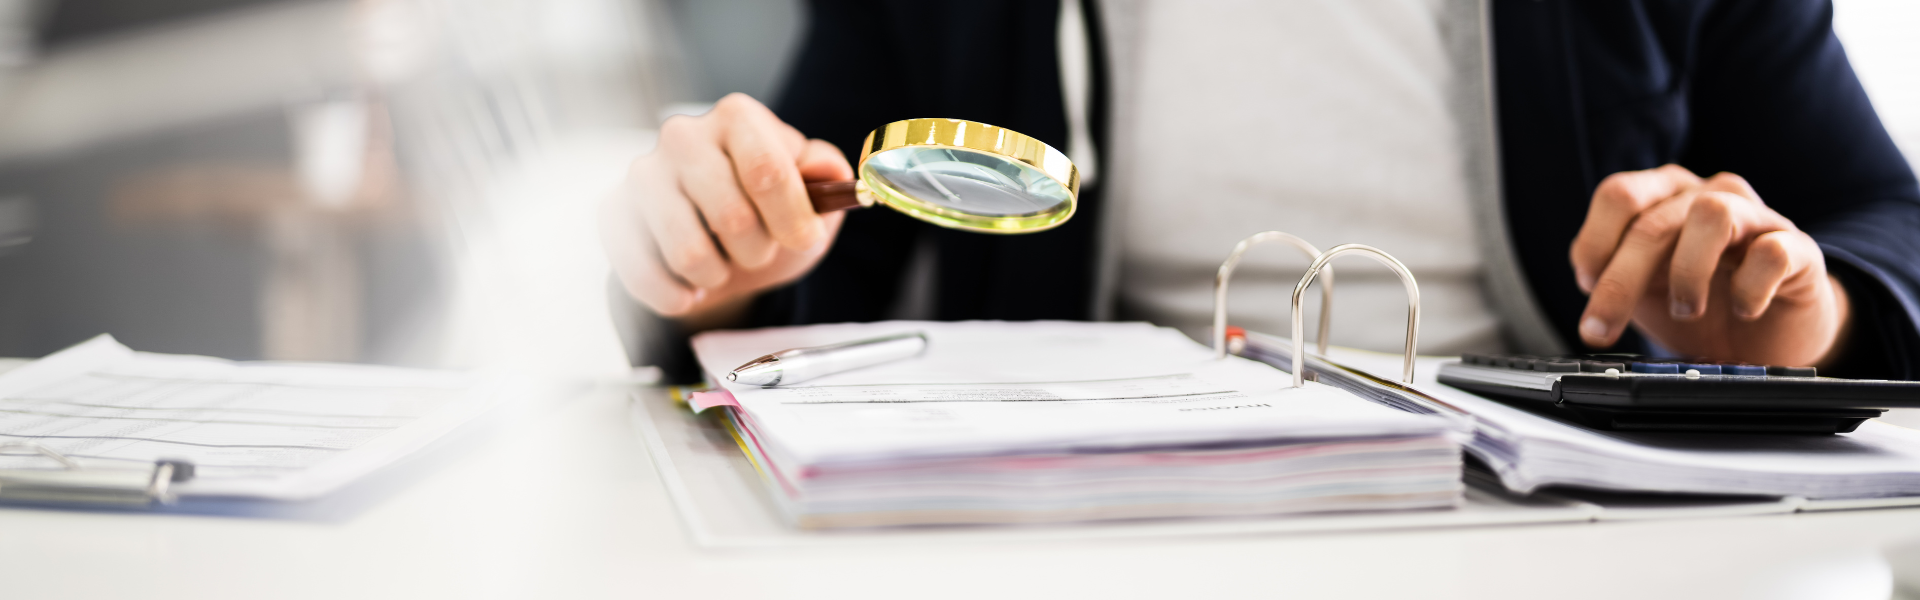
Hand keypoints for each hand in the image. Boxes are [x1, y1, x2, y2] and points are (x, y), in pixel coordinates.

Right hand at [600, 93, 852, 328]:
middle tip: (757, 250)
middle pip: (731, 216)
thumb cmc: (769, 214)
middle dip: (757, 250)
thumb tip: (831, 171)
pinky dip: (677, 296)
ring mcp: (643, 174)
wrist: (721, 247)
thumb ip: (827, 177)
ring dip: (717, 275)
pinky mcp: (613, 213)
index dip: (792, 218)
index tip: (803, 239)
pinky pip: (645, 273)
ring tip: (722, 266)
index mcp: (737, 118)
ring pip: (689, 252)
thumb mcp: (813, 194)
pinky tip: (689, 287)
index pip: (767, 171)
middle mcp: (684, 136)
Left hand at [1569, 165, 1850, 366]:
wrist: (1771, 336)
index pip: (1618, 195)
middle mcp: (1708, 195)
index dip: (1595, 243)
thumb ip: (1611, 276)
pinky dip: (1750, 288)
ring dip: (1687, 271)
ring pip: (1713, 214)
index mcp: (1664, 196)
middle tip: (1603, 329)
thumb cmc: (1703, 304)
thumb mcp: (1643, 291)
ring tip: (1686, 310)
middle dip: (1621, 281)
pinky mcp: (1799, 249)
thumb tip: (1588, 280)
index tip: (1587, 286)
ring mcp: (1757, 217)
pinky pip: (1772, 252)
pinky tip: (1744, 310)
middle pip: (1653, 220)